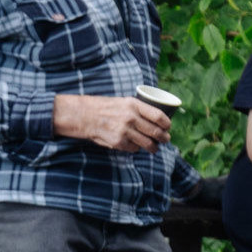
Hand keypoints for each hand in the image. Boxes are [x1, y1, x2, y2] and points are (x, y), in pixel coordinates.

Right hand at [53, 94, 169, 152]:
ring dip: (153, 147)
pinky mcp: (118, 142)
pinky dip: (136, 148)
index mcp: (134, 105)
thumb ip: (138, 110)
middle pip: (156, 132)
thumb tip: (156, 120)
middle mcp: (131, 117)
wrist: (83, 115)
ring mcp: (125, 131)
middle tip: (165, 139)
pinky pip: (134, 148)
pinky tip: (135, 145)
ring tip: (154, 148)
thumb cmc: (104, 108)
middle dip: (164, 138)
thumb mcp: (123, 102)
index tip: (168, 127)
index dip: (167, 124)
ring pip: (148, 143)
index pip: (159, 116)